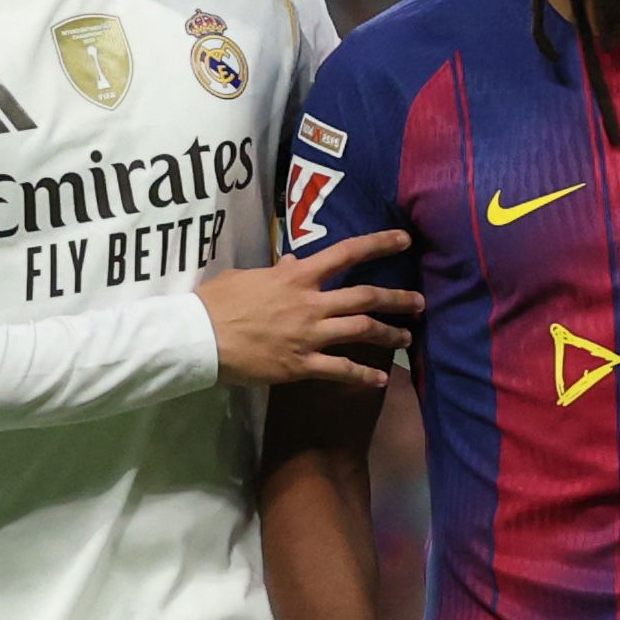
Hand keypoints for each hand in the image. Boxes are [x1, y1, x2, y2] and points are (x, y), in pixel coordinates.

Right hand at [203, 229, 418, 389]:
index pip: (345, 253)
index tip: (404, 240)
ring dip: (390, 333)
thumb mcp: (246, 276)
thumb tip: (297, 261)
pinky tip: (381, 379)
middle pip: (365, 296)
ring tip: (408, 337)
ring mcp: (309, 335)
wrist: (198, 337)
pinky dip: (365, 375)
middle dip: (397, 299)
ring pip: (362, 330)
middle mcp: (310, 303)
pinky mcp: (302, 364)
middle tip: (421, 302)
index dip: (378, 244)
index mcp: (296, 277)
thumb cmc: (216, 302)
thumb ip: (278, 270)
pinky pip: (341, 369)